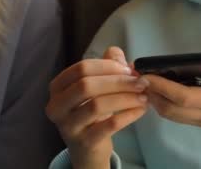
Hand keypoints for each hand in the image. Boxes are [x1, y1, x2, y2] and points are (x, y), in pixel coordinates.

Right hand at [46, 47, 149, 168]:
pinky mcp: (85, 142)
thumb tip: (117, 53)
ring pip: (97, 105)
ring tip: (144, 96)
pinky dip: (128, 115)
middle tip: (141, 82)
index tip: (129, 69)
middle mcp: (57, 106)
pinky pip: (109, 125)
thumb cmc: (91, 112)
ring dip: (126, 98)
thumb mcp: (96, 87)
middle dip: (118, 82)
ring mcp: (69, 126)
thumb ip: (106, 66)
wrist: (87, 148)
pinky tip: (141, 110)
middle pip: (87, 85)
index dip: (107, 66)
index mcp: (58, 87)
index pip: (82, 68)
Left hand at [144, 56, 200, 128]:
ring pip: (175, 116)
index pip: (188, 98)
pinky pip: (180, 116)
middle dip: (153, 95)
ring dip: (156, 101)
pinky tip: (159, 91)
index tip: (149, 75)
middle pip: (175, 110)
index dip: (165, 88)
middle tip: (138, 77)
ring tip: (144, 83)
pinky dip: (165, 104)